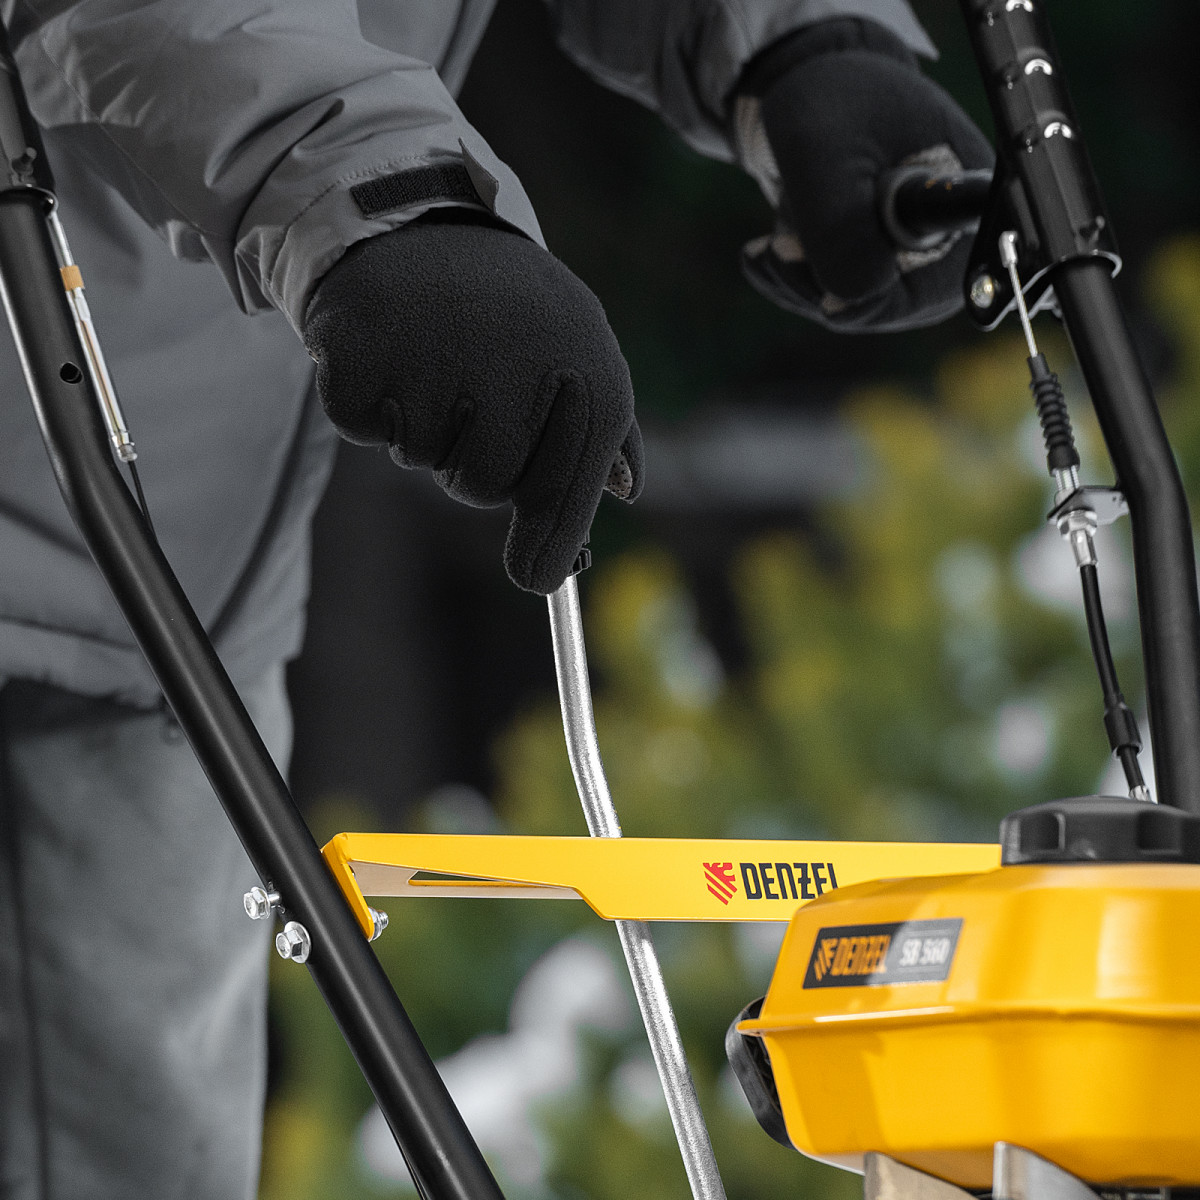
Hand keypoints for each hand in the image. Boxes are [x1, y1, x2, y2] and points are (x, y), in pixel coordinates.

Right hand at [302, 214, 642, 593]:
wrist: (414, 216)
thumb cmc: (507, 304)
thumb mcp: (578, 345)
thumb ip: (604, 425)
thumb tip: (624, 490)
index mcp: (582, 371)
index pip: (565, 489)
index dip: (548, 542)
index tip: (535, 578)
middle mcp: (520, 371)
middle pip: (485, 487)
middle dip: (474, 457)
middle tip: (470, 389)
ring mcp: (438, 364)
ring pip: (426, 460)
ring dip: (424, 426)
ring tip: (434, 354)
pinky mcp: (364, 360)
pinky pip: (366, 429)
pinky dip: (372, 403)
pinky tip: (390, 348)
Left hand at [735, 18, 993, 331]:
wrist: (823, 100)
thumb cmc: (833, 105)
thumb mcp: (823, 151)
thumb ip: (838, 224)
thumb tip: (848, 299)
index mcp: (964, 205)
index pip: (925, 287)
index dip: (861, 293)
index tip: (794, 260)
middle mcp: (953, 246)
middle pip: (881, 305)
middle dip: (814, 277)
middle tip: (779, 240)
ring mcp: (920, 267)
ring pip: (846, 307)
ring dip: (798, 272)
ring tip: (783, 222)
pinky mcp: (885, 277)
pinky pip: (831, 302)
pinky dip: (793, 276)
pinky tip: (771, 245)